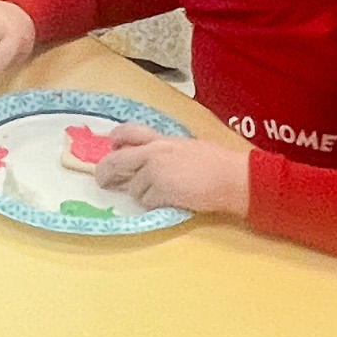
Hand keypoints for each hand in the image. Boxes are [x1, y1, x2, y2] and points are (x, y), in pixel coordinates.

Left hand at [93, 125, 250, 216]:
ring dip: (143, 194)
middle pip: (116, 162)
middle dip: (105, 173)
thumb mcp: (187, 147)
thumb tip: (147, 163)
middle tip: (104, 182)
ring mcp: (155, 171)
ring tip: (164, 193)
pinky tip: (171, 201)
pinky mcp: (161, 189)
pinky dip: (155, 204)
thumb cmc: (217, 163)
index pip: (128, 131)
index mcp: (162, 139)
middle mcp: (153, 153)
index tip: (112, 148)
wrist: (232, 177)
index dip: (115, 140)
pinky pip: (146, 202)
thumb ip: (164, 151)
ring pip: (133, 188)